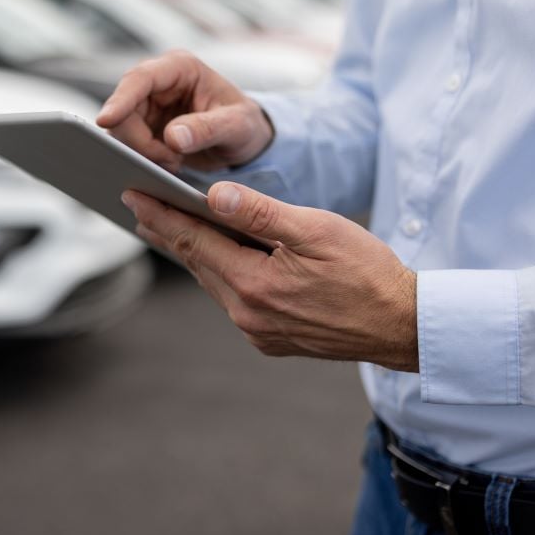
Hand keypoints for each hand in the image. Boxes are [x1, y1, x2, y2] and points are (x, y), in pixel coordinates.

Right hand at [96, 50, 274, 171]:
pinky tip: (167, 164)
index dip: (120, 99)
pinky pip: (127, 144)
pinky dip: (143, 159)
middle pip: (124, 109)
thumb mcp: (237, 126)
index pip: (140, 78)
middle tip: (169, 160)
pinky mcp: (142, 126)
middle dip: (139, 140)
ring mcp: (146, 105)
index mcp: (180, 68)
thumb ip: (207, 129)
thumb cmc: (244, 125)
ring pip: (120, 130)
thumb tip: (172, 137)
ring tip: (174, 163)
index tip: (105, 121)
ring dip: (142, 152)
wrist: (243, 140)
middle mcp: (158, 83)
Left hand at [122, 182, 418, 371]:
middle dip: (167, 231)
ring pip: (214, 282)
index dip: (160, 215)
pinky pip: (234, 300)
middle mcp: (247, 314)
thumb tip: (213, 196)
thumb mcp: (316, 230)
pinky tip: (217, 258)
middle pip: (197, 263)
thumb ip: (260, 213)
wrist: (403, 326)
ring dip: (192, 253)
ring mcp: (258, 331)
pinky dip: (221, 274)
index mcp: (254, 285)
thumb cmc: (367, 272)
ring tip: (167, 227)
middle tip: (138, 204)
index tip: (131, 194)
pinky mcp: (272, 340)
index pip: (193, 241)